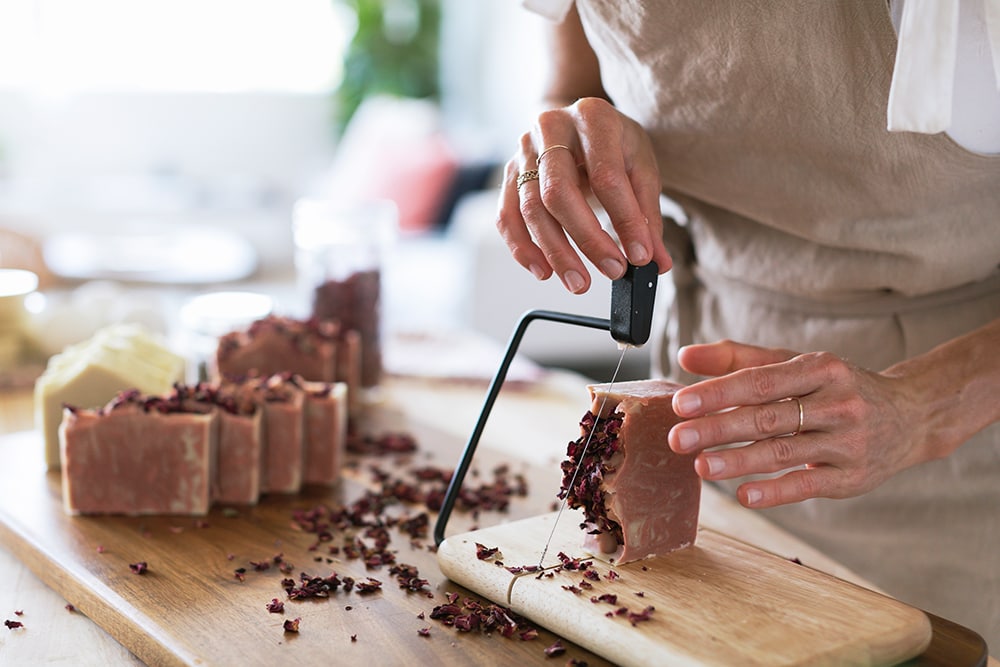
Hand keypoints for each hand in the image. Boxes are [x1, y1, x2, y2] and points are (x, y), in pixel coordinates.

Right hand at [495, 97, 671, 293]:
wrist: (578, 123)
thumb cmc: (613, 144)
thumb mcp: (640, 166)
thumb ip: (647, 214)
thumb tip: (656, 261)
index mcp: (592, 118)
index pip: (607, 176)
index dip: (625, 220)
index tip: (639, 256)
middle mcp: (551, 128)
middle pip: (558, 192)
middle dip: (586, 239)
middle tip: (612, 270)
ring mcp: (524, 151)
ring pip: (530, 209)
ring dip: (555, 252)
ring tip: (579, 282)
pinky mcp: (509, 174)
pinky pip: (507, 216)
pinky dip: (523, 249)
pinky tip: (544, 271)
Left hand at [666, 340, 929, 508]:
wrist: (911, 417)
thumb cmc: (836, 388)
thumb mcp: (795, 365)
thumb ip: (738, 360)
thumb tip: (685, 357)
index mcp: (820, 368)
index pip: (761, 381)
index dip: (719, 393)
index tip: (680, 404)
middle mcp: (838, 403)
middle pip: (768, 417)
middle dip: (719, 428)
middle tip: (678, 439)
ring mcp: (848, 442)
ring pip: (784, 452)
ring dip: (739, 461)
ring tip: (701, 467)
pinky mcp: (852, 477)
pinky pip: (808, 484)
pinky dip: (775, 491)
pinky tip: (744, 494)